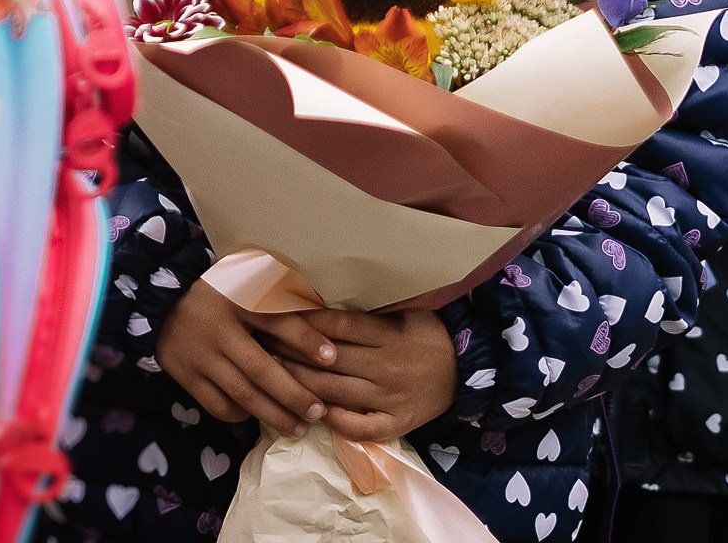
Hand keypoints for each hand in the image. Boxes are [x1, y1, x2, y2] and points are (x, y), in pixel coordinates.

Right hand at [157, 281, 327, 436]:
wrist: (161, 301)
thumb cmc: (217, 291)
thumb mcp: (245, 281)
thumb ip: (277, 296)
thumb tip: (321, 314)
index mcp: (237, 301)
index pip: (276, 321)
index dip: (305, 339)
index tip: (332, 357)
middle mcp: (219, 331)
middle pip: (261, 369)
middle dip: (294, 394)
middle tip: (318, 412)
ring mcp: (201, 357)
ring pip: (242, 394)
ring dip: (274, 415)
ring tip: (298, 428)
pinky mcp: (188, 377)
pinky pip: (218, 405)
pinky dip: (241, 415)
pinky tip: (259, 417)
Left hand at [262, 310, 457, 442]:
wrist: (466, 371)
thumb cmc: (427, 334)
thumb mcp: (403, 313)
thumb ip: (365, 313)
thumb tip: (316, 300)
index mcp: (387, 335)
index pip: (336, 326)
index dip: (302, 322)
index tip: (275, 316)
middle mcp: (386, 367)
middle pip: (328, 359)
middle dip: (290, 351)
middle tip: (262, 343)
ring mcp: (390, 398)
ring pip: (334, 392)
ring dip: (300, 383)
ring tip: (272, 374)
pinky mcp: (395, 424)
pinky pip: (358, 427)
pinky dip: (332, 420)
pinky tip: (310, 410)